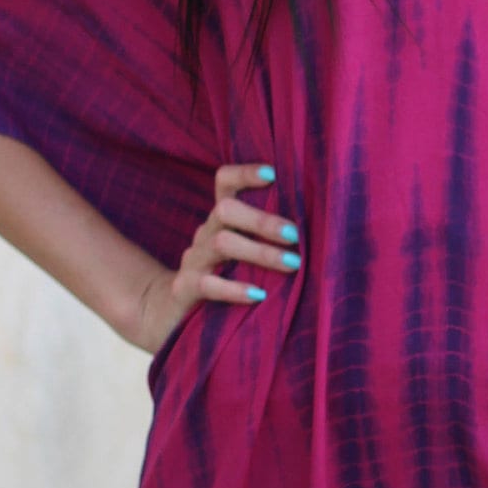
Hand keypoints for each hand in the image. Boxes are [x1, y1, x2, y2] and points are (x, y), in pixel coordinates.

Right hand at [130, 163, 302, 354]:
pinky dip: (234, 289)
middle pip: (225, 210)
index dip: (244, 174)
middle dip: (263, 220)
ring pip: (222, 242)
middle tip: (295, 235)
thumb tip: (319, 231)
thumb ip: (266, 240)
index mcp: (220, 220)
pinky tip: (259, 295)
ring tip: (292, 264)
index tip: (272, 173)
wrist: (168, 314)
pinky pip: (207, 284)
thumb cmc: (223, 280)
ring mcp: (193, 260)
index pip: (224, 183)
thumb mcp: (242, 255)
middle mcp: (205, 234)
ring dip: (260, 252)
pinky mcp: (184, 289)